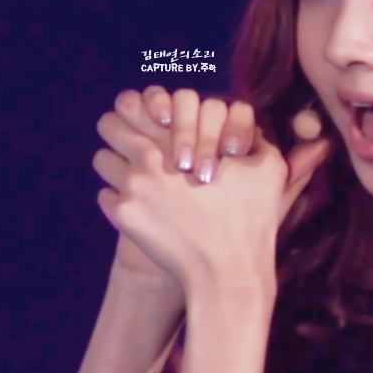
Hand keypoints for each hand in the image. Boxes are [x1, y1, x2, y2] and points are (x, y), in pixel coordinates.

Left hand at [93, 94, 330, 294]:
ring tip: (137, 174)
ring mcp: (131, 191)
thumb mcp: (269, 167)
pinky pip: (106, 196)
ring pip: (103, 160)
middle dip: (120, 128)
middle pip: (109, 125)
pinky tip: (143, 207)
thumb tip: (245, 126)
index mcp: (178, 139)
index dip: (145, 107)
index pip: (141, 102)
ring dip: (118, 163)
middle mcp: (147, 160)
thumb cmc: (253, 217)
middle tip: (133, 138)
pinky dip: (120, 198)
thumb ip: (255, 136)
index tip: (155, 119)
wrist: (228, 270)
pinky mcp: (124, 219)